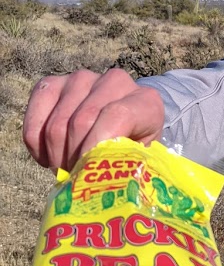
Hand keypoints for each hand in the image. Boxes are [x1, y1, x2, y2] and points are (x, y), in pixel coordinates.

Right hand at [23, 68, 164, 170]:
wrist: (122, 128)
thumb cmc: (131, 151)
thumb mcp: (138, 163)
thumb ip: (127, 168)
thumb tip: (105, 186)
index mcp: (145, 102)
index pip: (116, 115)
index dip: (95, 147)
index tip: (86, 174)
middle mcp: (115, 82)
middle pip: (81, 122)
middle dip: (74, 159)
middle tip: (76, 179)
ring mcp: (82, 79)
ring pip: (57, 123)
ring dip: (56, 156)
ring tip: (68, 169)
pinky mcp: (54, 84)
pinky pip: (36, 117)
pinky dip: (36, 144)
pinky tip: (49, 156)